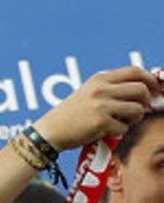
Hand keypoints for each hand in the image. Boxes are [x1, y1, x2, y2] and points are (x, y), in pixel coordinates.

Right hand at [31, 66, 163, 149]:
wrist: (49, 131)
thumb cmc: (71, 114)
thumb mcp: (89, 93)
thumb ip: (112, 88)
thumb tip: (145, 90)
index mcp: (99, 79)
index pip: (135, 71)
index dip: (151, 80)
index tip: (155, 90)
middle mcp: (101, 89)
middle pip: (141, 89)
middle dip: (145, 101)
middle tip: (138, 110)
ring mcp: (101, 106)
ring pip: (137, 110)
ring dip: (134, 119)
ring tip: (121, 122)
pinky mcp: (100, 123)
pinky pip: (124, 128)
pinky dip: (119, 132)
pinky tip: (106, 131)